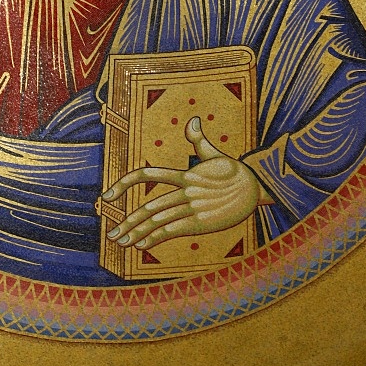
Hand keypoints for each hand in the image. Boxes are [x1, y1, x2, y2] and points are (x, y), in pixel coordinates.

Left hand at [102, 116, 265, 249]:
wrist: (258, 188)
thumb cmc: (236, 172)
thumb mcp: (215, 154)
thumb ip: (199, 140)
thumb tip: (193, 119)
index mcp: (184, 175)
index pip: (146, 175)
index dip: (123, 184)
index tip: (107, 196)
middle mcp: (185, 191)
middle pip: (148, 207)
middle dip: (127, 222)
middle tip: (111, 234)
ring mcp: (192, 208)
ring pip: (157, 221)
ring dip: (137, 233)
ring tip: (121, 242)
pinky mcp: (201, 223)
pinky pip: (172, 232)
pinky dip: (154, 239)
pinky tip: (141, 246)